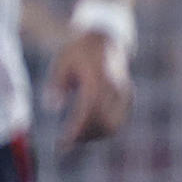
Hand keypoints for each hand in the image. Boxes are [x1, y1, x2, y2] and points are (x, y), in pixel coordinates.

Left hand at [43, 30, 131, 151]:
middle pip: (103, 123)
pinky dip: (105, 130)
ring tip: (75, 138)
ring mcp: (124, 92)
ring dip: (95, 136)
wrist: (105, 36)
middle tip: (65, 143)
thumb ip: (55, 83)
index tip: (61, 144)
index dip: (75, 131)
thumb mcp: (61, 61)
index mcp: (97, 77)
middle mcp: (115, 87)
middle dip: (84, 136)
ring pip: (114, 125)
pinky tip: (89, 131)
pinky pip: (120, 120)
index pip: (88, 111)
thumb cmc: (78, 50)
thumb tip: (52, 108)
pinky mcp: (129, 96)